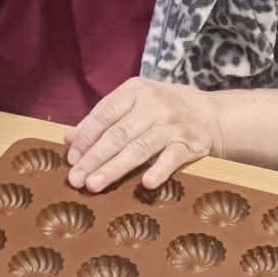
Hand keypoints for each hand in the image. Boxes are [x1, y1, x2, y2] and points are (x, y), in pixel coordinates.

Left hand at [65, 77, 221, 192]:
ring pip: (140, 148)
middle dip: (94, 158)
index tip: (71, 159)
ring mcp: (173, 124)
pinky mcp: (190, 143)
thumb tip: (69, 139)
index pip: (104, 114)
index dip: (86, 137)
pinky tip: (146, 184)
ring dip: (115, 168)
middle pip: (119, 134)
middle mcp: (154, 105)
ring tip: (95, 185)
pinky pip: (172, 158)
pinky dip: (160, 170)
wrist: (208, 113)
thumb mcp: (132, 104)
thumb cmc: (160, 110)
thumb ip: (102, 119)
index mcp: (135, 91)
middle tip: (76, 179)